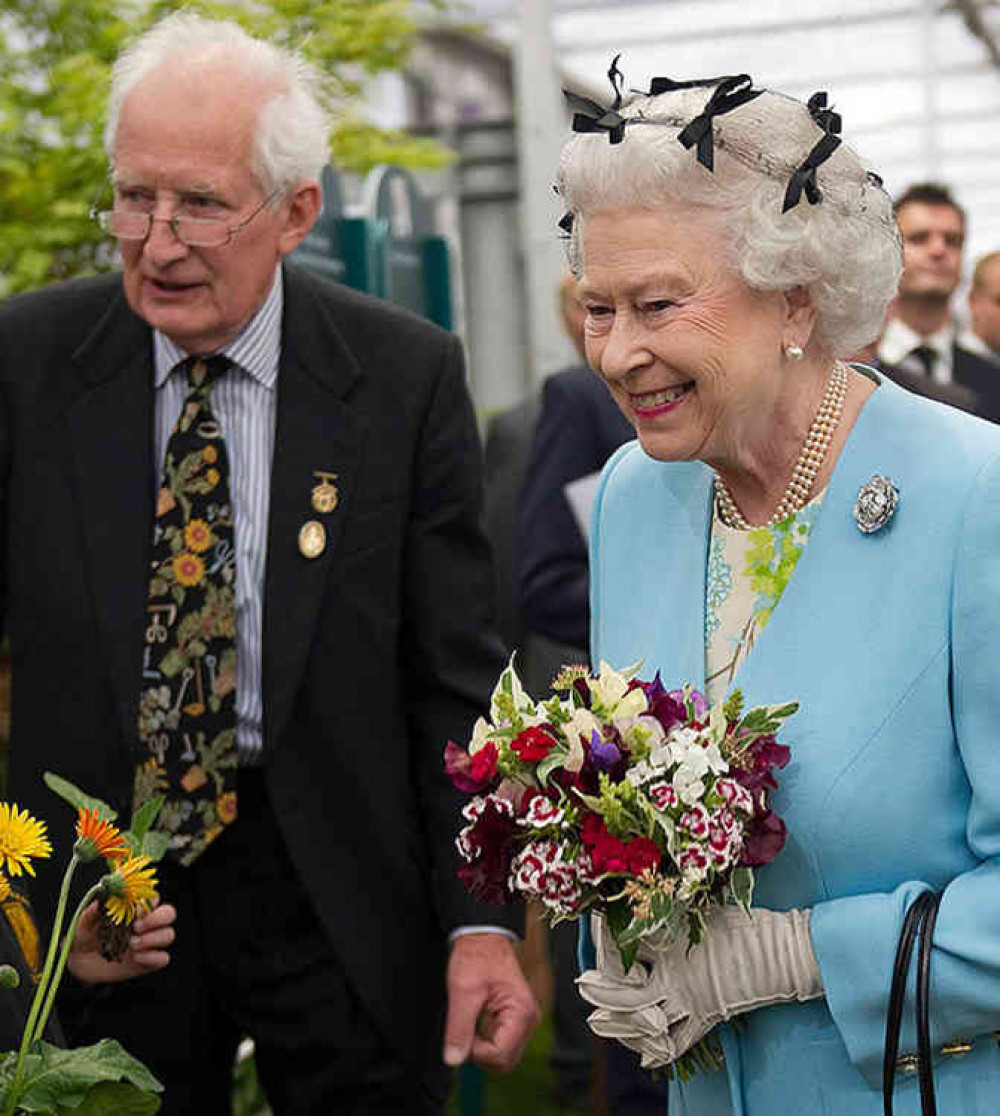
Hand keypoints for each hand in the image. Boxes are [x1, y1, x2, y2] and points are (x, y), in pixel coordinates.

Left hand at [67, 901, 176, 985]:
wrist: (81, 963)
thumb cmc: (86, 936)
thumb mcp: (84, 924)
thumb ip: (92, 913)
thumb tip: (100, 900)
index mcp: (135, 908)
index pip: (153, 897)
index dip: (146, 903)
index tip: (132, 912)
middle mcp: (147, 923)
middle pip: (169, 913)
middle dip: (157, 919)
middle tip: (137, 927)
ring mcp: (150, 942)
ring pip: (168, 935)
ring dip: (153, 939)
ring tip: (132, 944)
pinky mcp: (149, 961)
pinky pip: (163, 958)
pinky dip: (152, 957)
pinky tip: (136, 958)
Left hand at [443, 932, 539, 1071]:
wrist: (482, 939)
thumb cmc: (476, 957)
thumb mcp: (462, 991)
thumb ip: (459, 1028)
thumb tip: (454, 1060)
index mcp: (522, 1013)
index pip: (499, 1056)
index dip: (475, 1051)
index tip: (463, 1031)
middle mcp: (529, 1020)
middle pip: (504, 1062)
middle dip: (480, 1054)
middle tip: (465, 1029)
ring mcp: (524, 1022)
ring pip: (503, 1057)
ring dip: (483, 1048)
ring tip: (472, 1020)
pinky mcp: (516, 1021)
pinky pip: (502, 1045)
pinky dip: (486, 1041)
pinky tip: (477, 1021)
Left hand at [578, 906, 821, 1067]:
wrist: (783, 951)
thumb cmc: (744, 922)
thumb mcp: (702, 906)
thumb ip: (670, 907)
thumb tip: (639, 900)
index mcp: (672, 945)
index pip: (626, 946)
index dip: (604, 941)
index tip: (593, 927)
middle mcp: (675, 978)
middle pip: (626, 995)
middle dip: (601, 993)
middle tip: (583, 986)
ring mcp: (691, 1001)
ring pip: (646, 1023)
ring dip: (620, 1025)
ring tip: (599, 1023)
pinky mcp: (708, 1017)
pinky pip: (678, 1042)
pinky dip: (658, 1052)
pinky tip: (643, 1056)